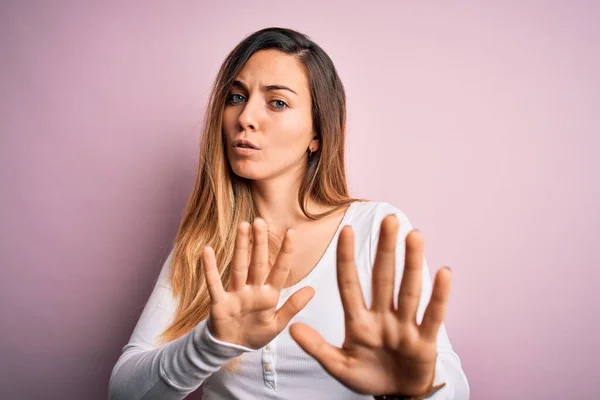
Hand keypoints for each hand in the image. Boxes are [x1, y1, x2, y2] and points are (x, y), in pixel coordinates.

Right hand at [202, 218, 314, 348]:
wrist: (232, 348)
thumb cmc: (255, 333)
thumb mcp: (278, 324)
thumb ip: (293, 307)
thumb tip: (313, 289)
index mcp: (269, 295)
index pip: (279, 270)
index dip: (285, 252)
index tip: (292, 232)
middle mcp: (252, 290)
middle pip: (257, 262)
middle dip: (259, 243)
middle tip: (260, 221)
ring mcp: (236, 294)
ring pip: (239, 267)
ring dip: (240, 248)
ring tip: (242, 227)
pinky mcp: (219, 303)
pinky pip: (214, 284)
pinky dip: (210, 268)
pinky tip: (207, 251)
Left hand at [289, 215, 451, 395]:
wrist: (396, 396)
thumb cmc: (367, 376)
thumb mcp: (338, 366)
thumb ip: (317, 348)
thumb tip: (292, 329)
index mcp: (359, 322)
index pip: (350, 284)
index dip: (347, 258)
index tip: (345, 230)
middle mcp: (382, 318)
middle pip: (383, 279)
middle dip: (385, 250)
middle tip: (388, 219)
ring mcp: (404, 327)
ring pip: (408, 290)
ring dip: (412, 263)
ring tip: (414, 236)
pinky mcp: (425, 342)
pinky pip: (432, 316)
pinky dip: (439, 296)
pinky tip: (443, 273)